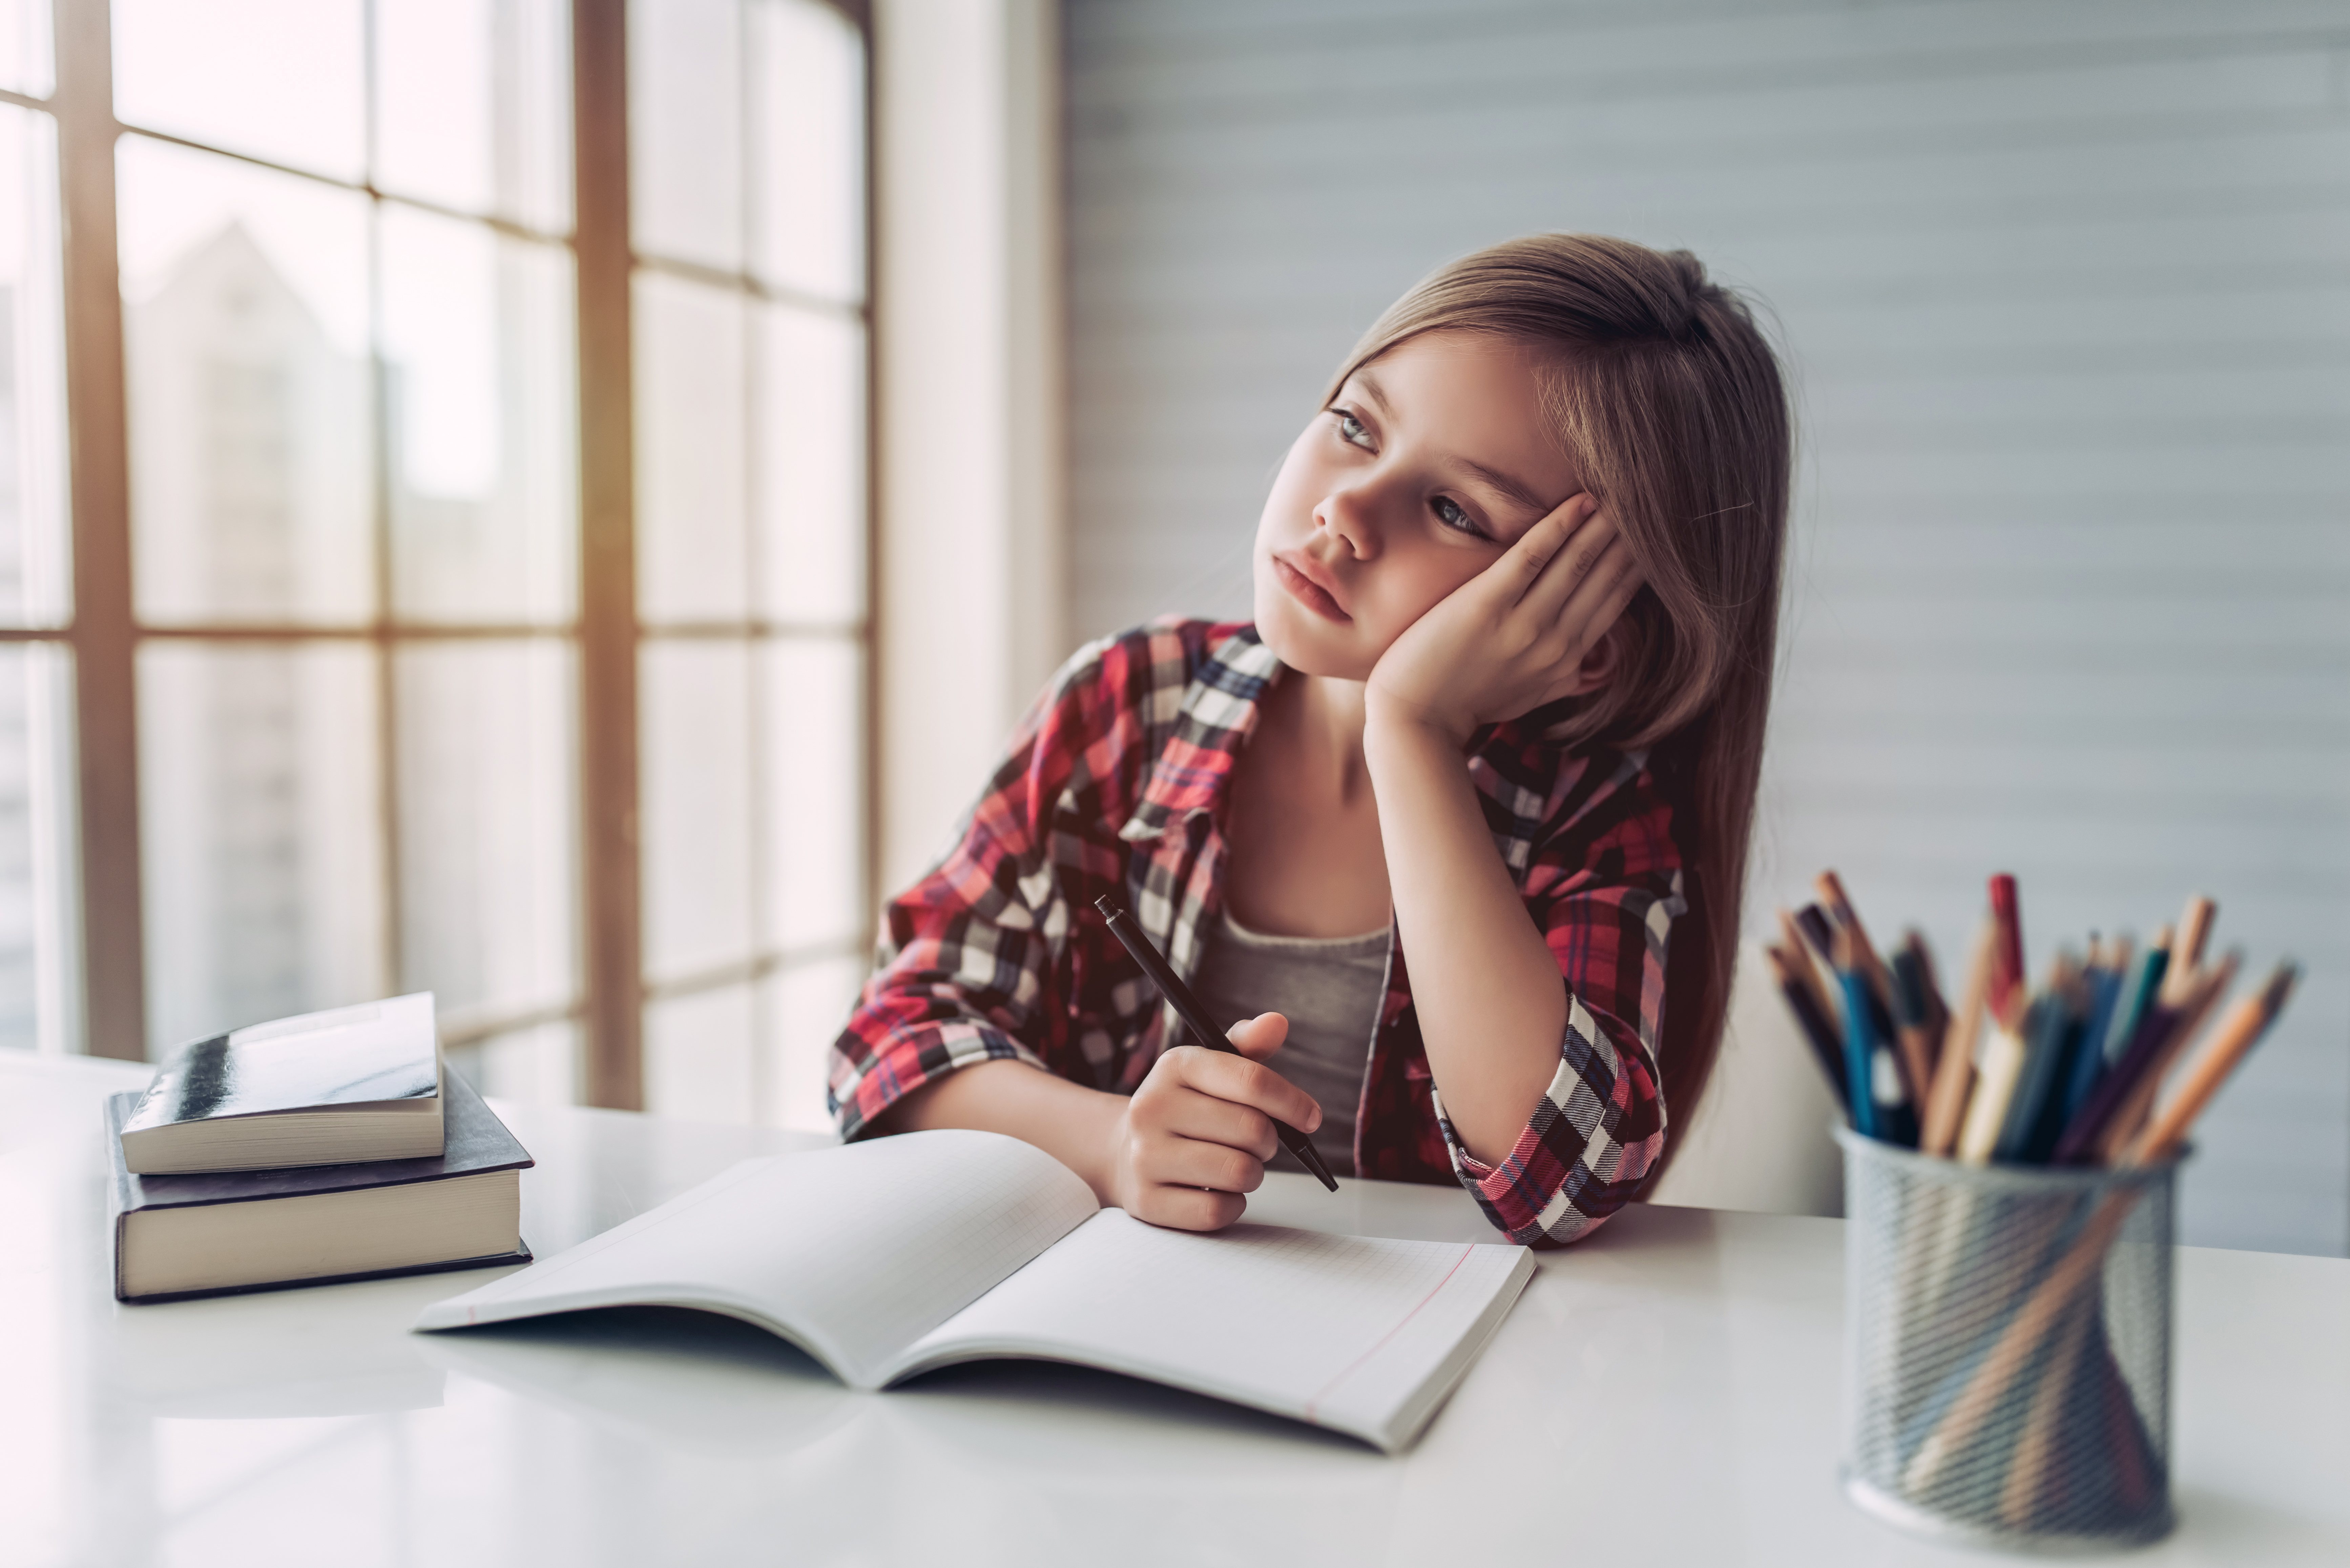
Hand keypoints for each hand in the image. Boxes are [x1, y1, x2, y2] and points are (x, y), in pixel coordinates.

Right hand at [1101, 1013, 1319, 1230]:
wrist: (1124, 1151)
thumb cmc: (1185, 1108)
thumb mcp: (1211, 1070)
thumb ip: (1248, 1048)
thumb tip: (1277, 1022)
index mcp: (1175, 1065)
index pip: (1252, 1081)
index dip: (1293, 1102)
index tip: (1310, 1118)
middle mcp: (1152, 1106)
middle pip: (1252, 1129)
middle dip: (1269, 1140)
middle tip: (1259, 1142)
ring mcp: (1144, 1156)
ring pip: (1238, 1172)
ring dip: (1253, 1173)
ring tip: (1237, 1164)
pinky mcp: (1146, 1201)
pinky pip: (1217, 1212)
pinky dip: (1232, 1204)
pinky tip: (1217, 1190)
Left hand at [1364, 494, 1642, 746]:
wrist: (1416, 721)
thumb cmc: (1467, 702)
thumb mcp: (1529, 695)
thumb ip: (1564, 677)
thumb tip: (1591, 666)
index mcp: (1567, 660)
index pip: (1614, 601)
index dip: (1637, 564)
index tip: (1652, 534)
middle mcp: (1554, 643)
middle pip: (1604, 578)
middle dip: (1629, 537)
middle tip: (1649, 501)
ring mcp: (1522, 625)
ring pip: (1576, 563)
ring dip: (1603, 525)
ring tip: (1622, 492)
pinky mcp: (1486, 606)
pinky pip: (1531, 557)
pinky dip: (1558, 526)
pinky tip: (1581, 501)